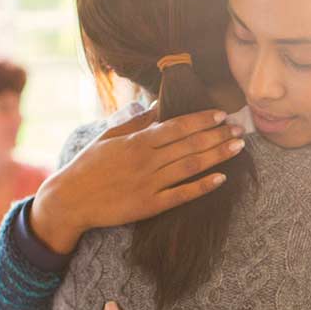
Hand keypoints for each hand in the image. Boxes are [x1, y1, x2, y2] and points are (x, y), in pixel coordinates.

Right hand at [32, 108, 246, 254]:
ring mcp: (149, 184)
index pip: (177, 126)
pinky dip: (202, 187)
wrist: (69, 200)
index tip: (222, 115)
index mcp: (137, 141)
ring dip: (217, 156)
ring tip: (238, 147)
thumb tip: (158, 103)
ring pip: (190, 166)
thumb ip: (136, 122)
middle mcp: (146, 160)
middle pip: (190, 144)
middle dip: (218, 135)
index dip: (202, 120)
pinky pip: (181, 195)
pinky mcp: (149, 206)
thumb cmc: (88, 166)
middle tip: (241, 129)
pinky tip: (221, 179)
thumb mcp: (109, 137)